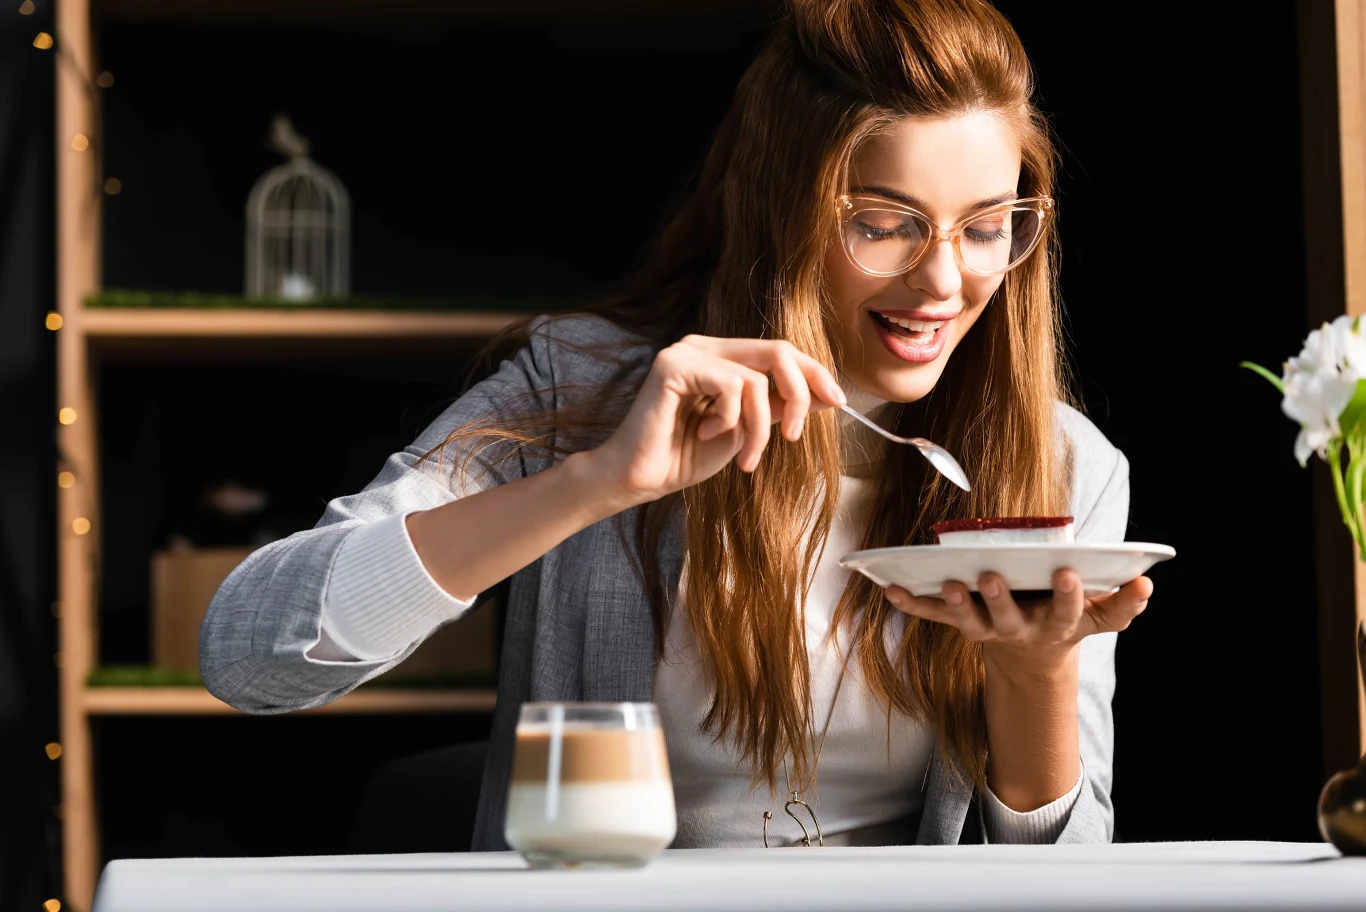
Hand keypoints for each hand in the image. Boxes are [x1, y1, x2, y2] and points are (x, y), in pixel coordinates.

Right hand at [586, 335, 845, 508]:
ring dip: (760, 427)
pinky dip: (731, 419)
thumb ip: (779, 408)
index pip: (780, 352)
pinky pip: (730, 385)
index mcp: (721, 356)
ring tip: (745, 456)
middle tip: (796, 435)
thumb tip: (827, 395)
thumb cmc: (685, 456)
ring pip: (756, 378)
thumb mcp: (746, 430)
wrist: (639, 479)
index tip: (837, 401)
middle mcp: (705, 346)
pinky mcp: (673, 365)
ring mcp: (687, 351)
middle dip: (799, 394)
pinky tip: (707, 435)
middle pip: (777, 352)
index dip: (814, 373)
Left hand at [884, 570, 1152, 671]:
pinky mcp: (962, 626)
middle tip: (993, 576)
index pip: (1069, 612)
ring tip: (947, 583)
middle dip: (1002, 598)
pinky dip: (912, 605)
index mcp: (1059, 625)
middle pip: (1011, 618)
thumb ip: (1121, 602)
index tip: (1069, 573)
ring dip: (957, 603)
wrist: (1032, 660)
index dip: (1070, 596)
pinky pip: (934, 617)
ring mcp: (989, 631)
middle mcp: (1022, 630)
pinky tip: (890, 588)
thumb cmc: (1066, 619)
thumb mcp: (1099, 616)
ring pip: (971, 621)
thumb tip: (1147, 583)